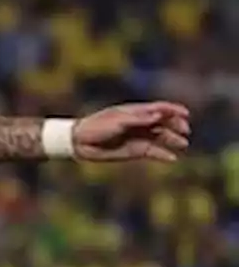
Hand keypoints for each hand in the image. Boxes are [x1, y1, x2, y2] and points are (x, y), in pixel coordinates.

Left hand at [74, 102, 190, 161]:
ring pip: (161, 137)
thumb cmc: (97, 127)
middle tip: (185, 130)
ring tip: (182, 144)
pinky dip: (163, 154)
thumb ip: (139, 118)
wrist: (80, 143)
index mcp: (135, 112)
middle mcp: (139, 124)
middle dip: (176, 125)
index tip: (185, 113)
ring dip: (172, 140)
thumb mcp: (118, 121)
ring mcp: (138, 137)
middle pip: (163, 123)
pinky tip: (172, 158)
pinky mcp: (135, 151)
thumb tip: (159, 115)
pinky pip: (153, 152)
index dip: (173, 110)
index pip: (158, 108)